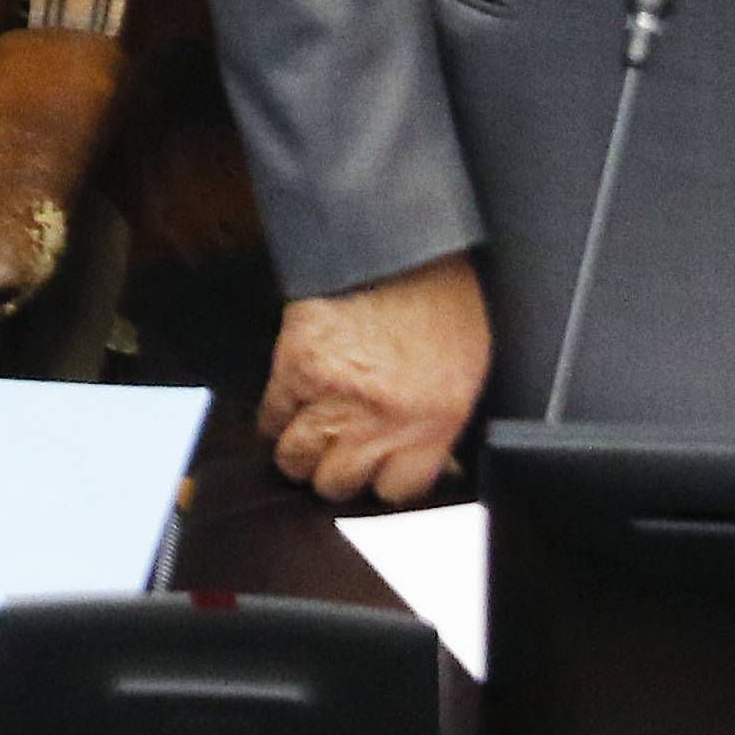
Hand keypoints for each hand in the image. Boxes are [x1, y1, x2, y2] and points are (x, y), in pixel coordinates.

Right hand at [259, 251, 490, 503]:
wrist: (398, 242)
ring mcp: (333, 396)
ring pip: (296, 460)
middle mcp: (381, 420)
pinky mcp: (295, 367)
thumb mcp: (463, 372)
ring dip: (301, 451)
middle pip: (338, 484)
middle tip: (341, 452)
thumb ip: (441, 425)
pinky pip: (271, 417)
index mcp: (433, 423)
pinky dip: (277, 417)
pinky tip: (292, 406)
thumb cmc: (439, 300)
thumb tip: (431, 463)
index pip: (397, 492)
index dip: (385, 481)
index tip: (380, 471)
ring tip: (311, 434)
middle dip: (338, 471)